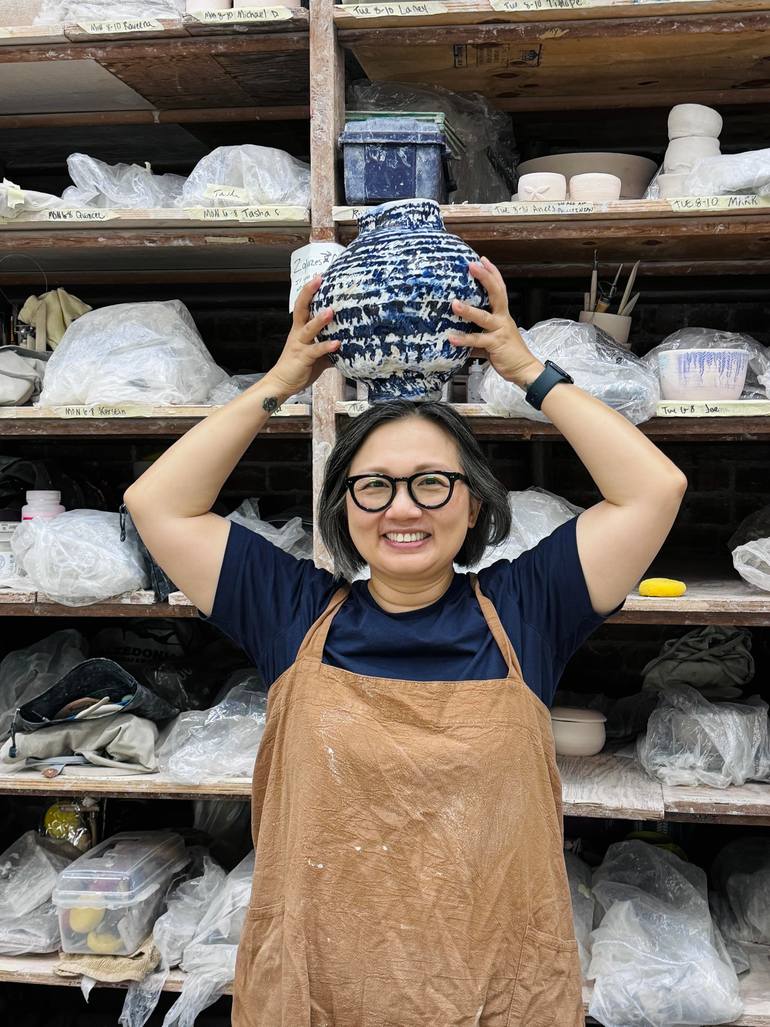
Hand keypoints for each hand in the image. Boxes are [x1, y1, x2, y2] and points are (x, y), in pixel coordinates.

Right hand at [266, 276, 340, 398]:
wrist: (281, 383)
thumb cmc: (300, 367)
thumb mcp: (317, 354)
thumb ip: (330, 346)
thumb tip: (348, 343)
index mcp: (300, 329)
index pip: (303, 305)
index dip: (310, 290)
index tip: (320, 277)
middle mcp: (298, 333)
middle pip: (301, 308)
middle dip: (309, 293)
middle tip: (319, 280)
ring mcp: (300, 345)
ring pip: (308, 328)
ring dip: (319, 320)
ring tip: (331, 311)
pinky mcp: (303, 358)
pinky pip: (316, 351)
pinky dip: (326, 346)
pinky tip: (337, 344)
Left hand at [449, 257, 543, 388]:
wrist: (524, 369)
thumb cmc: (508, 353)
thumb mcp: (492, 339)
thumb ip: (477, 334)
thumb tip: (457, 335)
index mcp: (503, 314)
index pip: (499, 288)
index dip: (492, 273)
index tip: (482, 259)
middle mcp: (502, 318)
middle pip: (496, 293)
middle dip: (484, 278)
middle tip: (471, 265)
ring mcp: (500, 330)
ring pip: (484, 317)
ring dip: (468, 310)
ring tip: (454, 303)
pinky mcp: (496, 344)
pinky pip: (478, 340)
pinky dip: (464, 339)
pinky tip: (452, 338)